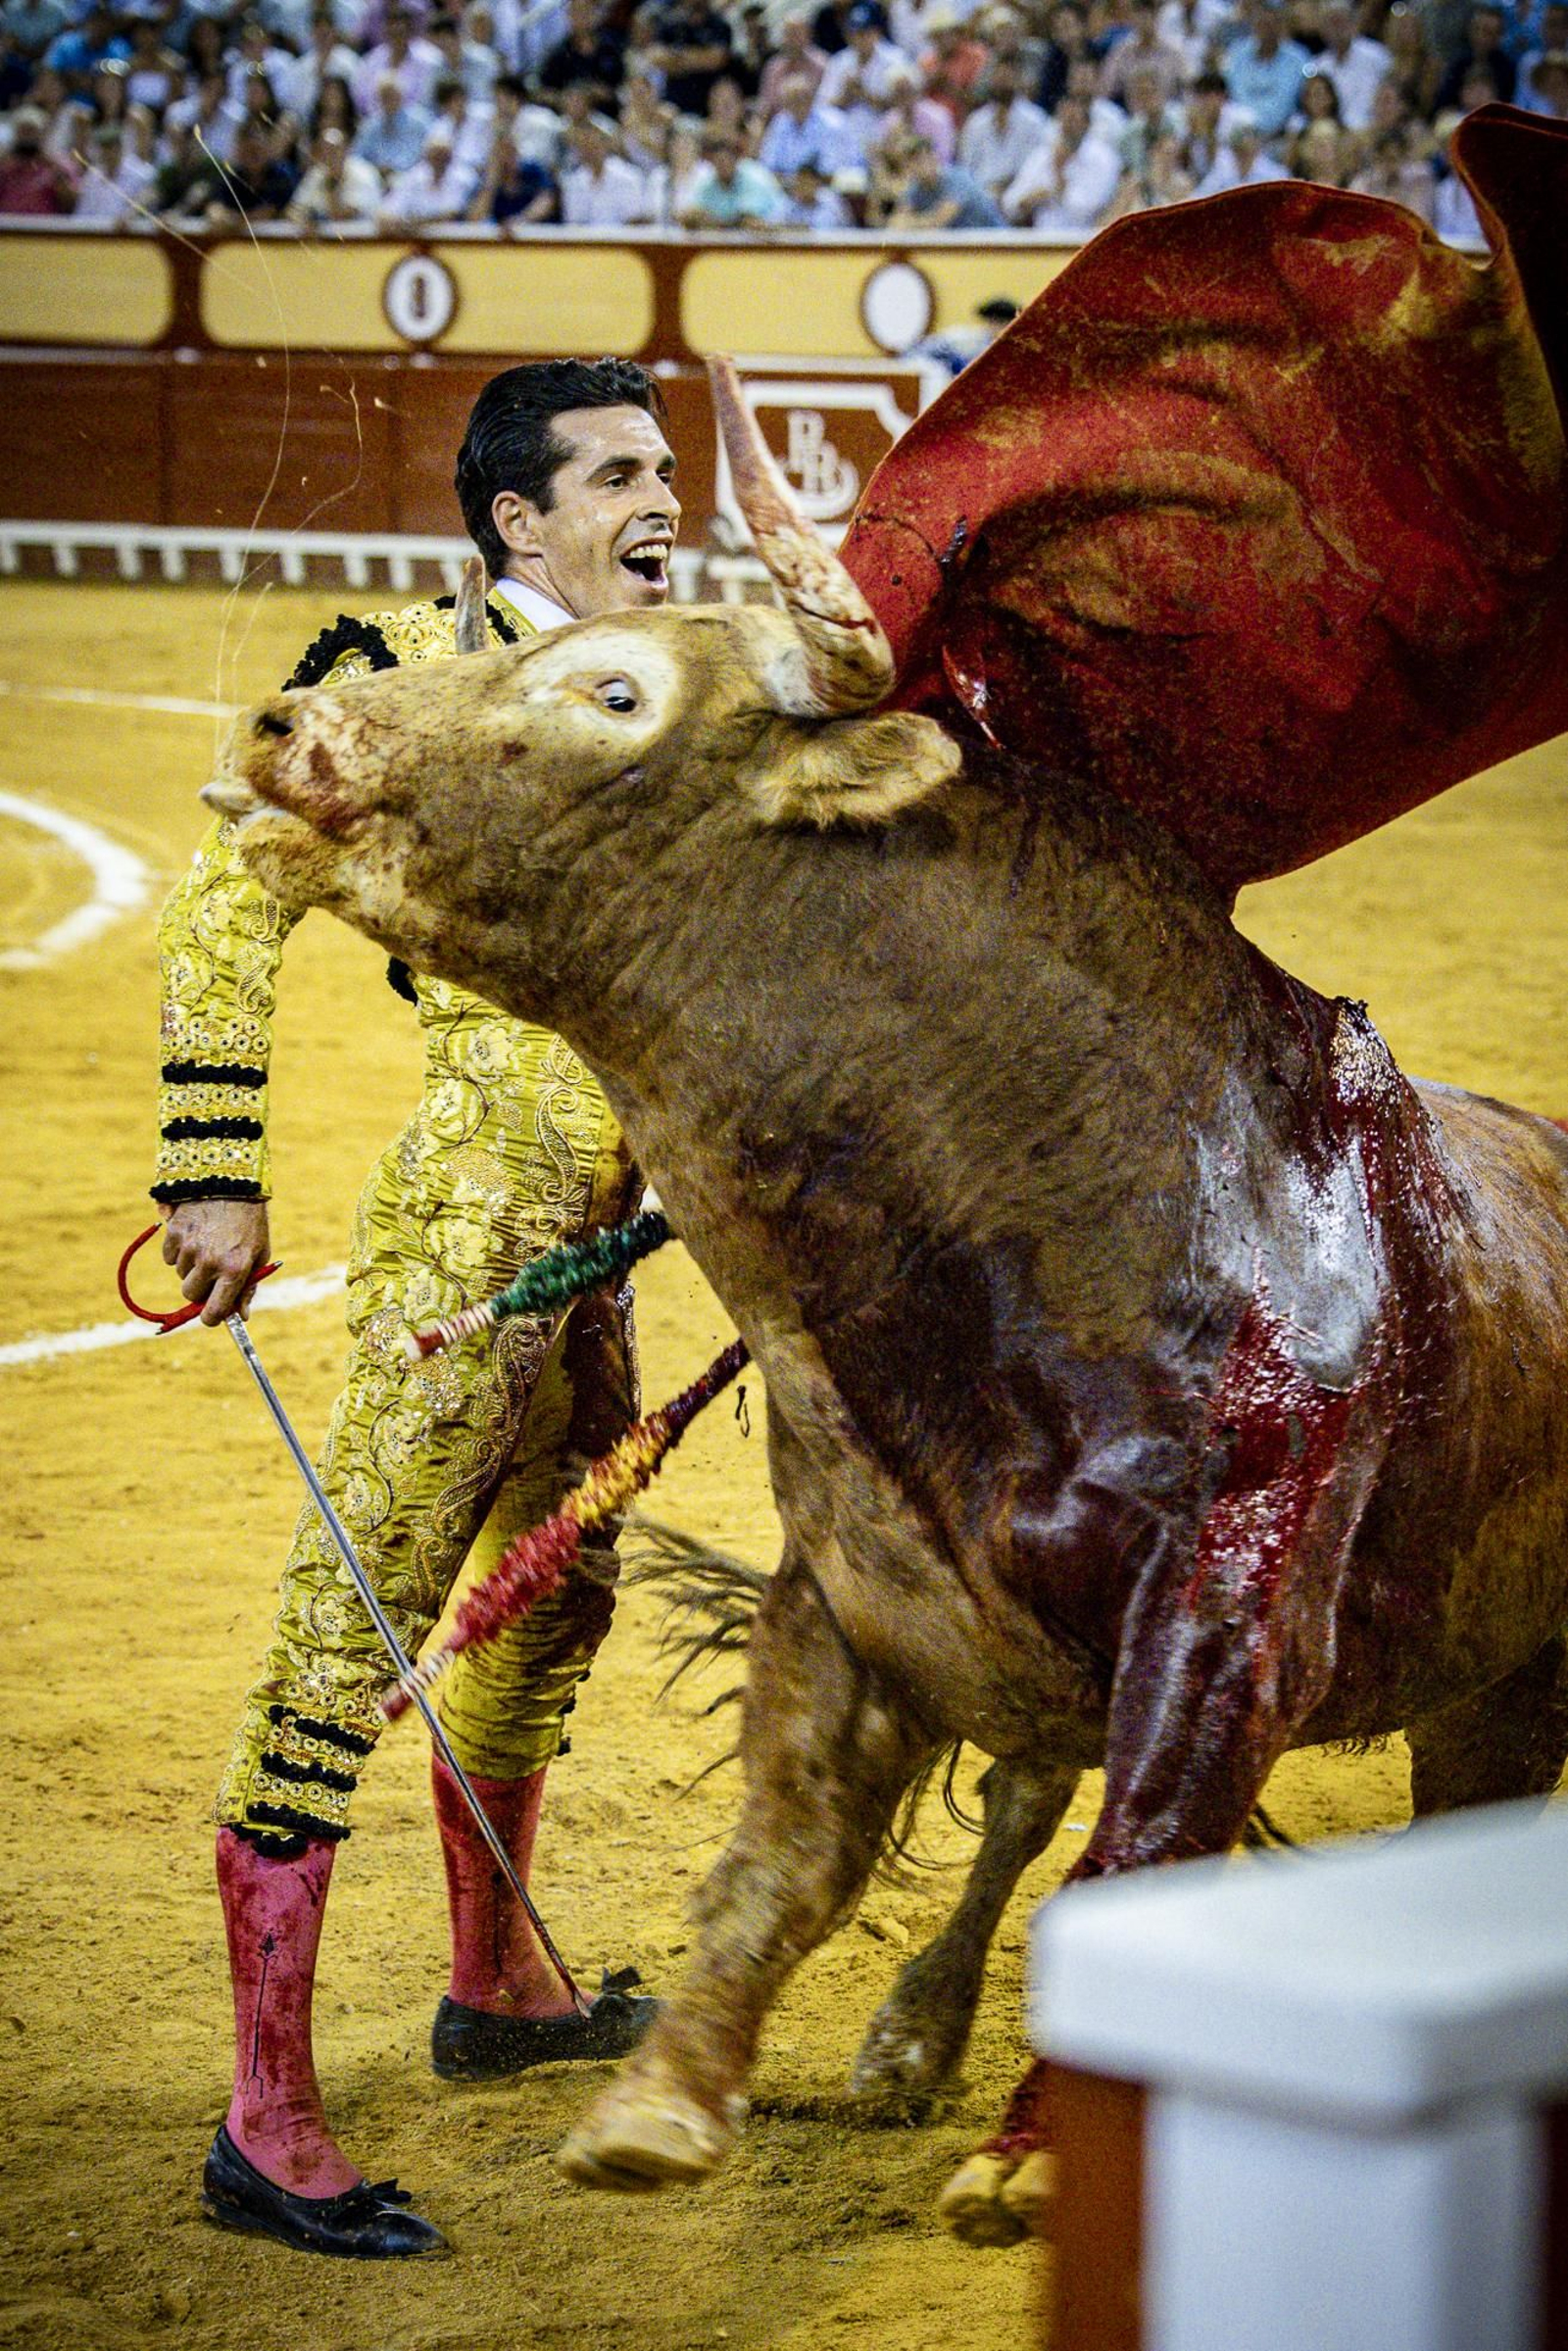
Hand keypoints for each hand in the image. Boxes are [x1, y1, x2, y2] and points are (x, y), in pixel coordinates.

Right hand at [160, 1198, 272, 1324]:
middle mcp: (210, 1261)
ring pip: (180, 1274)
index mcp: (234, 1269)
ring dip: (191, 1267)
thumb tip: (240, 1316)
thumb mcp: (258, 1254)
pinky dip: (178, 1251)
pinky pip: (168, 1256)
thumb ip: (248, 1287)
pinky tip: (194, 1235)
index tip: (211, 1316)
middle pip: (190, 1295)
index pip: (214, 1311)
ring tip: (208, 1244)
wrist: (232, 1183)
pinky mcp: (175, 1233)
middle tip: (210, 1274)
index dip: (211, 1318)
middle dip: (199, 1289)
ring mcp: (190, 1247)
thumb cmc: (249, 1223)